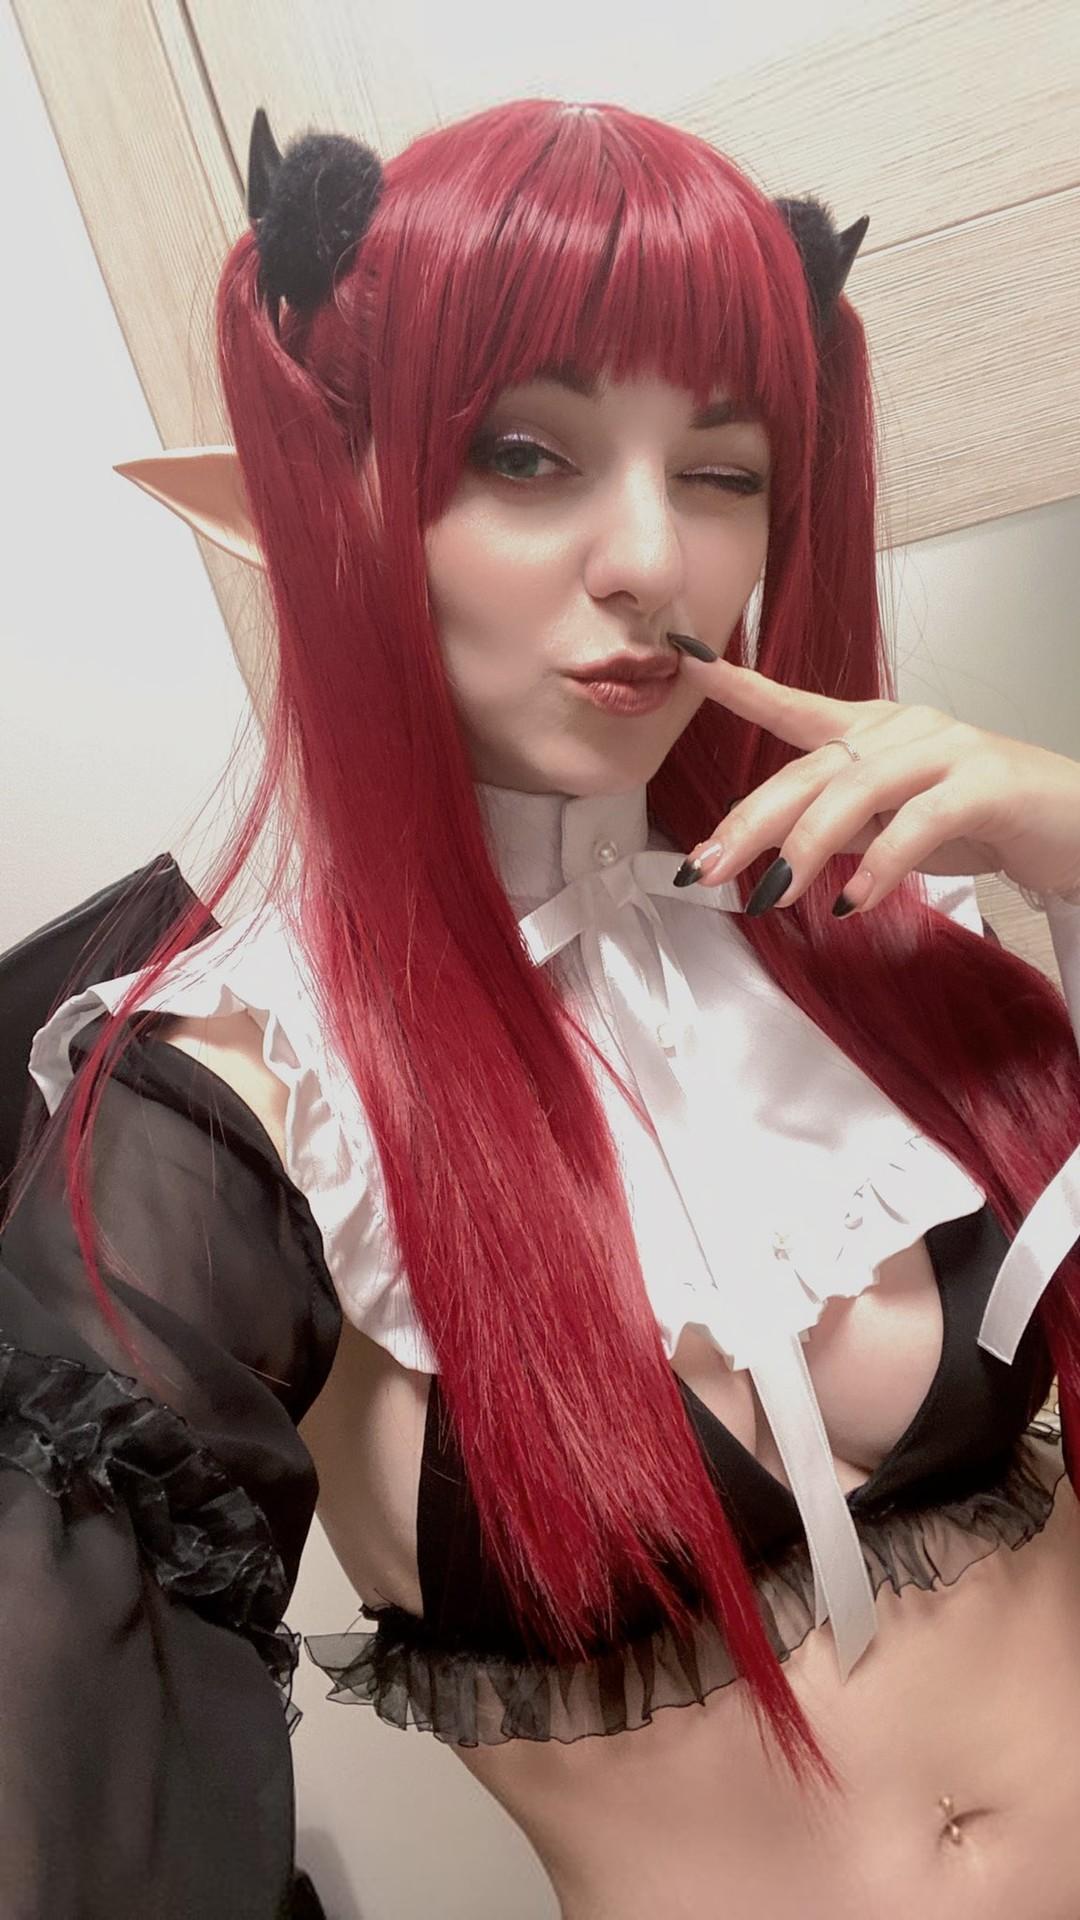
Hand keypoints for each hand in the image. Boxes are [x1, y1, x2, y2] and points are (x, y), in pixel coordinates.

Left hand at [676, 654, 1079, 915]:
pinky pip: (919, 821)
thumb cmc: (981, 821)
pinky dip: (883, 863)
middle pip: (810, 768)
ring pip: (856, 790)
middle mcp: (904, 729)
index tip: (688, 661)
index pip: (796, 706)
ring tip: (771, 893)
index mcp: (875, 732)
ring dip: (806, 845)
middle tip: (704, 868)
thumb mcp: (892, 825)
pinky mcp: (984, 783)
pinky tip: (857, 900)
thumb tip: (780, 849)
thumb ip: (841, 826)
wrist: (1072, 828)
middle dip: (750, 821)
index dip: (742, 686)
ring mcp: (946, 750)